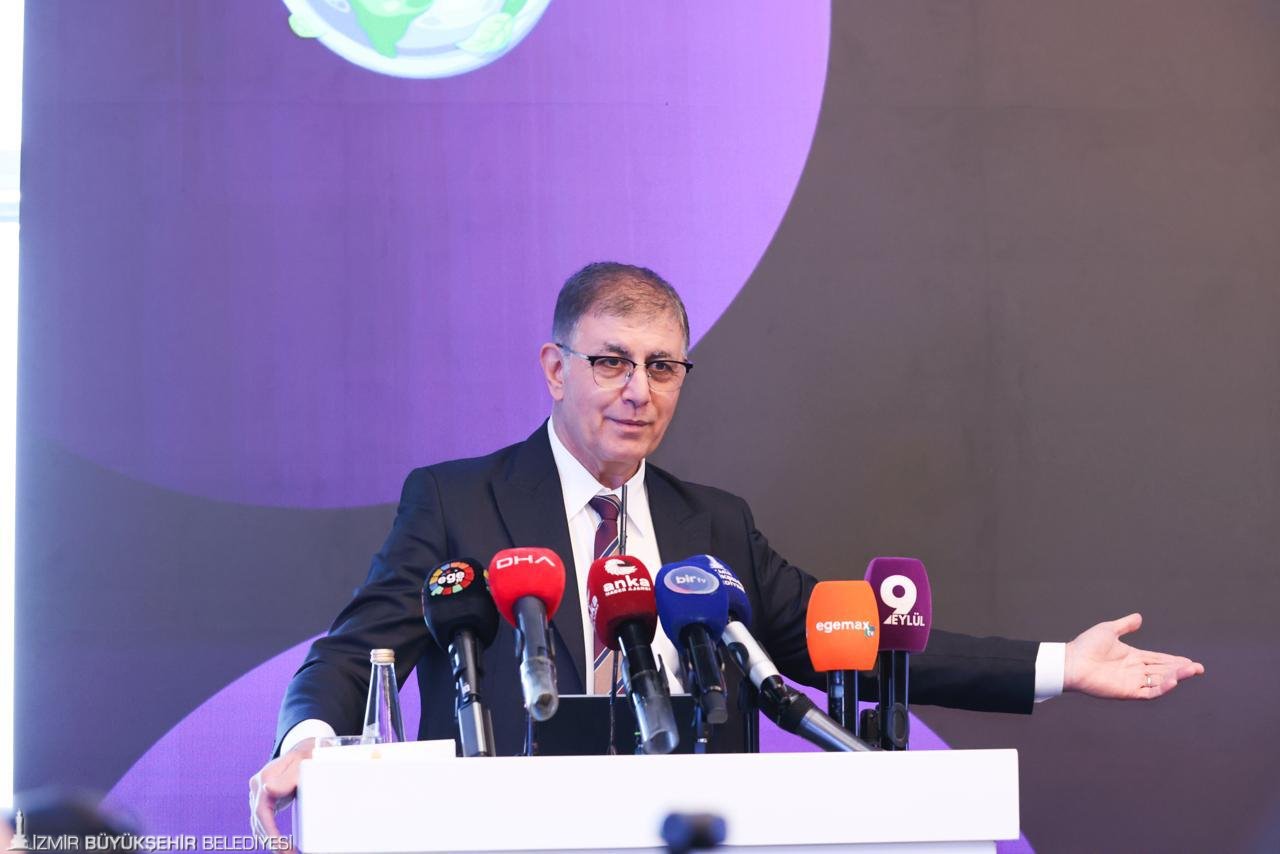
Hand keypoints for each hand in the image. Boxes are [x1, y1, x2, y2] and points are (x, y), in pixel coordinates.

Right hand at [249, 738, 315, 850]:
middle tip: (286, 853)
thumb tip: (268, 791)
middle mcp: (258, 785)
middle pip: (258, 819)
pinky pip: (261, 818)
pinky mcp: (263, 797)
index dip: (270, 831)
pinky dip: (267, 832)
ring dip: (268, 839)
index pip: (262, 811)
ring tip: (284, 851)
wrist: (304, 750)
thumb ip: (287, 779)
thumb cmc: (306, 756)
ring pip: (258, 820)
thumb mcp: (301, 765)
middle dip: (271, 839)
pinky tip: (277, 843)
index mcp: (265, 778)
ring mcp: (258, 791)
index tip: (280, 846)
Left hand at [1064, 613, 1203, 698]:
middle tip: (1198, 668)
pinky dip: (1162, 687)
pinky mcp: (1128, 691)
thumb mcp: (1108, 630)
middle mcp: (1135, 670)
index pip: (1158, 659)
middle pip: (1163, 670)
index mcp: (1132, 657)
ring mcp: (1132, 681)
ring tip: (1191, 671)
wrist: (1071, 661)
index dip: (1174, 660)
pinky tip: (1174, 680)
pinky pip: (1149, 692)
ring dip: (1176, 676)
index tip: (1190, 661)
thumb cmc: (1086, 645)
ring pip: (1160, 681)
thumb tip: (1139, 617)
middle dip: (1181, 669)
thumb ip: (1125, 625)